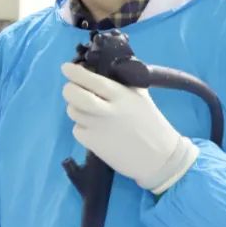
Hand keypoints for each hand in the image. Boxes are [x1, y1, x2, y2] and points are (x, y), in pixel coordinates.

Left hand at [61, 63, 197, 193]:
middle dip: (68, 89)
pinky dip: (82, 128)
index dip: (74, 72)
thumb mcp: (141, 96)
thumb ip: (122, 82)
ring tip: (91, 112)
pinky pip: (77, 130)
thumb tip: (99, 68)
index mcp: (121, 95)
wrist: (159, 158)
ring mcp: (98, 128)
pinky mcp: (93, 144)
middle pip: (74, 95)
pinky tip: (96, 130)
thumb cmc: (151, 124)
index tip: (66, 68)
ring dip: (77, 109)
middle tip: (72, 89)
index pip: (91, 79)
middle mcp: (107, 110)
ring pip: (73, 111)